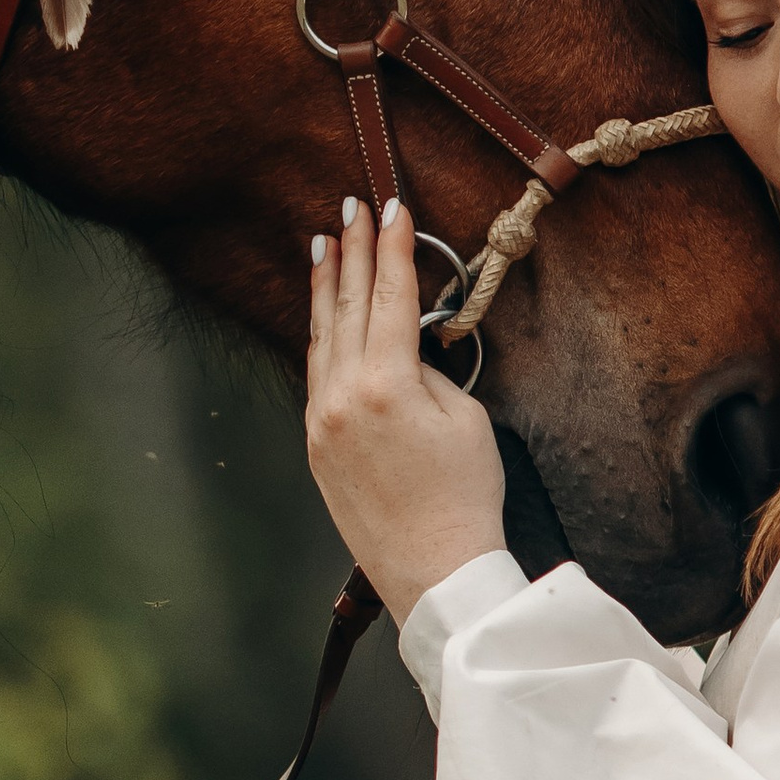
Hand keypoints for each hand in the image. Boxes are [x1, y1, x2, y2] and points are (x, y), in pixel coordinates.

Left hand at [304, 197, 508, 627]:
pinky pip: (315, 374)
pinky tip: (321, 316)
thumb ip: (429, 372)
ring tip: (323, 245)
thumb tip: (408, 350)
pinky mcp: (315, 445)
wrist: (435, 571)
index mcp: (386, 383)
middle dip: (351, 252)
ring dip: (323, 288)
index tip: (391, 208)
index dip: (392, 248)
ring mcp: (321, 421)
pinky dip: (319, 336)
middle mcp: (343, 397)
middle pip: (346, 306)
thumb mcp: (464, 418)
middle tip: (349, 208)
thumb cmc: (464, 497)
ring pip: (320, 337)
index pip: (389, 296)